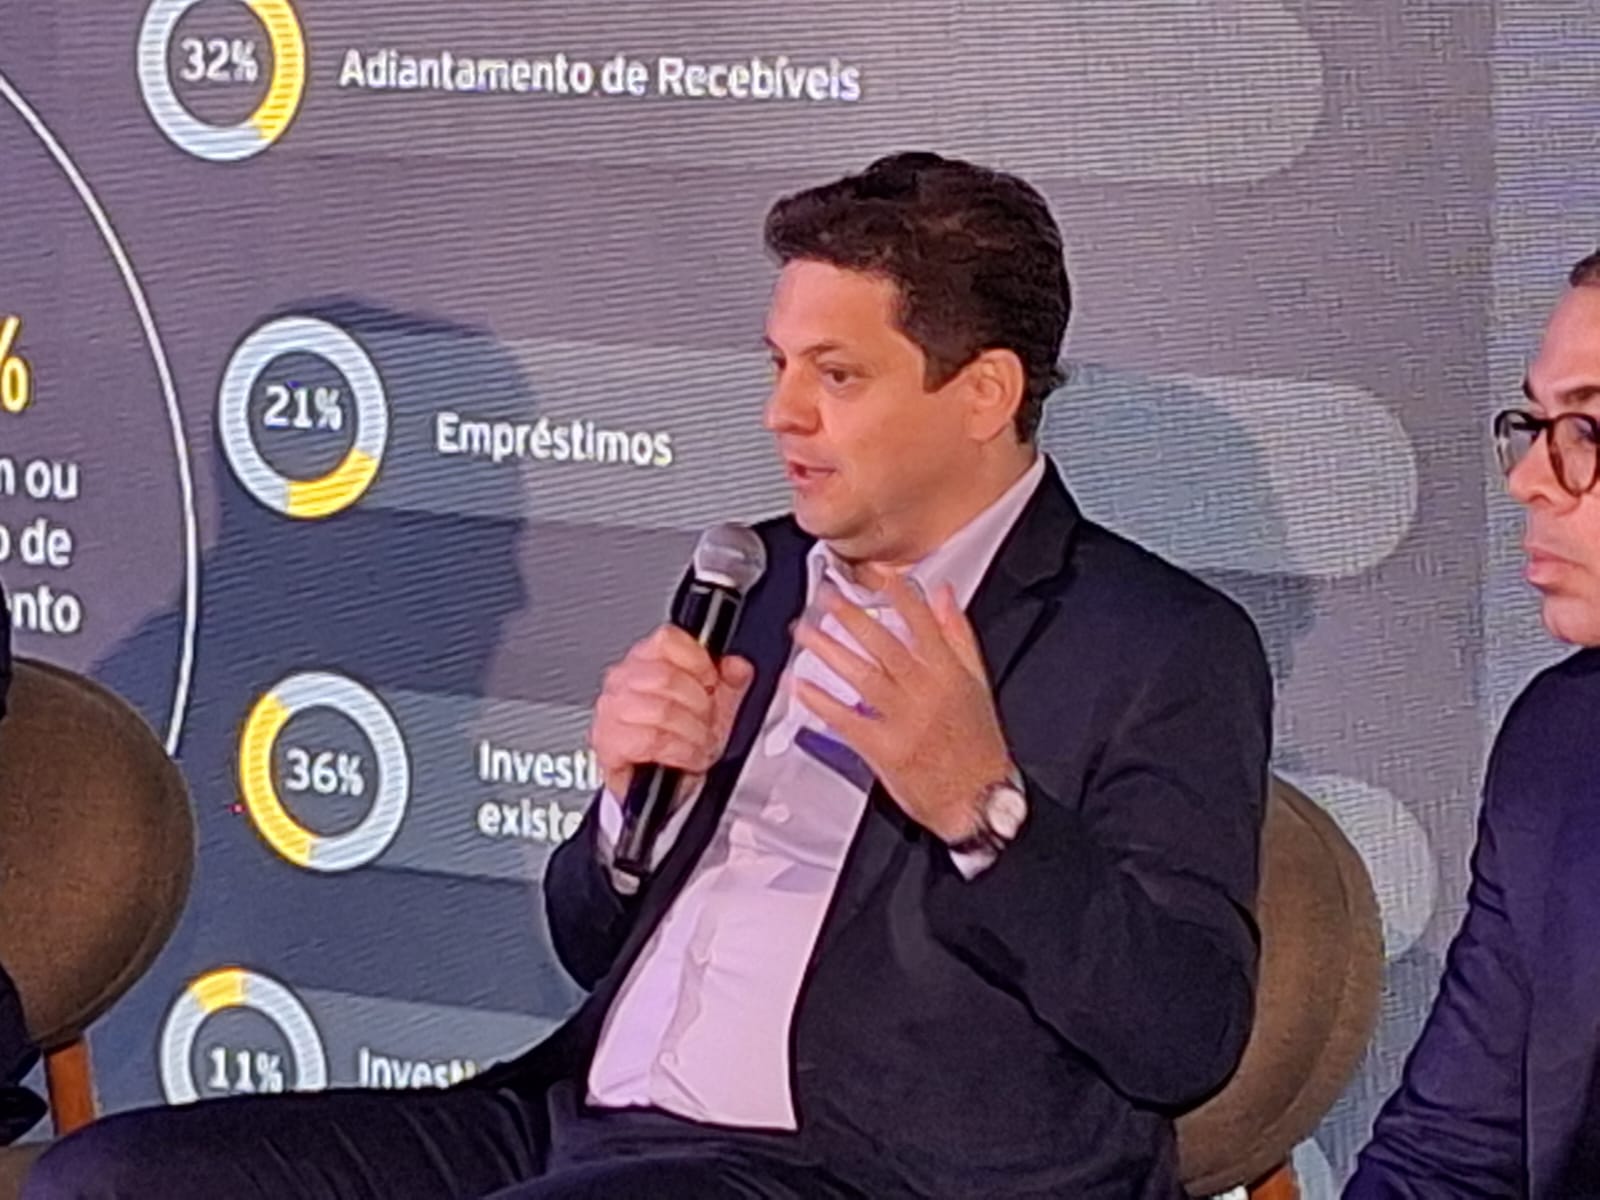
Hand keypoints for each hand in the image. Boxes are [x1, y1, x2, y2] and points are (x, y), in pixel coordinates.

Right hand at [589, 625, 754, 803]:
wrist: (663, 784)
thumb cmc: (682, 738)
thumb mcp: (716, 704)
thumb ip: (731, 679)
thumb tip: (736, 666)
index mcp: (646, 658)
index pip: (667, 639)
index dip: (697, 661)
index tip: (711, 683)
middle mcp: (623, 679)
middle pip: (666, 676)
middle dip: (698, 704)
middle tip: (707, 720)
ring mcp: (611, 709)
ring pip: (661, 709)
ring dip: (691, 732)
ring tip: (698, 742)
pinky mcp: (607, 742)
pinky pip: (651, 740)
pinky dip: (679, 751)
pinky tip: (686, 756)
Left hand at [792, 575, 1013, 842]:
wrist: (979, 800)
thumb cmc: (979, 746)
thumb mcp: (978, 683)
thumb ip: (958, 635)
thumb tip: (942, 594)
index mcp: (949, 675)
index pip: (923, 625)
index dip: (900, 598)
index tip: (879, 575)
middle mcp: (925, 694)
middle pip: (885, 647)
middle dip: (852, 618)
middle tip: (826, 596)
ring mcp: (904, 722)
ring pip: (862, 677)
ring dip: (830, 652)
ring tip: (804, 632)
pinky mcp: (885, 750)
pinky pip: (848, 721)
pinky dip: (823, 702)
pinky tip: (801, 686)